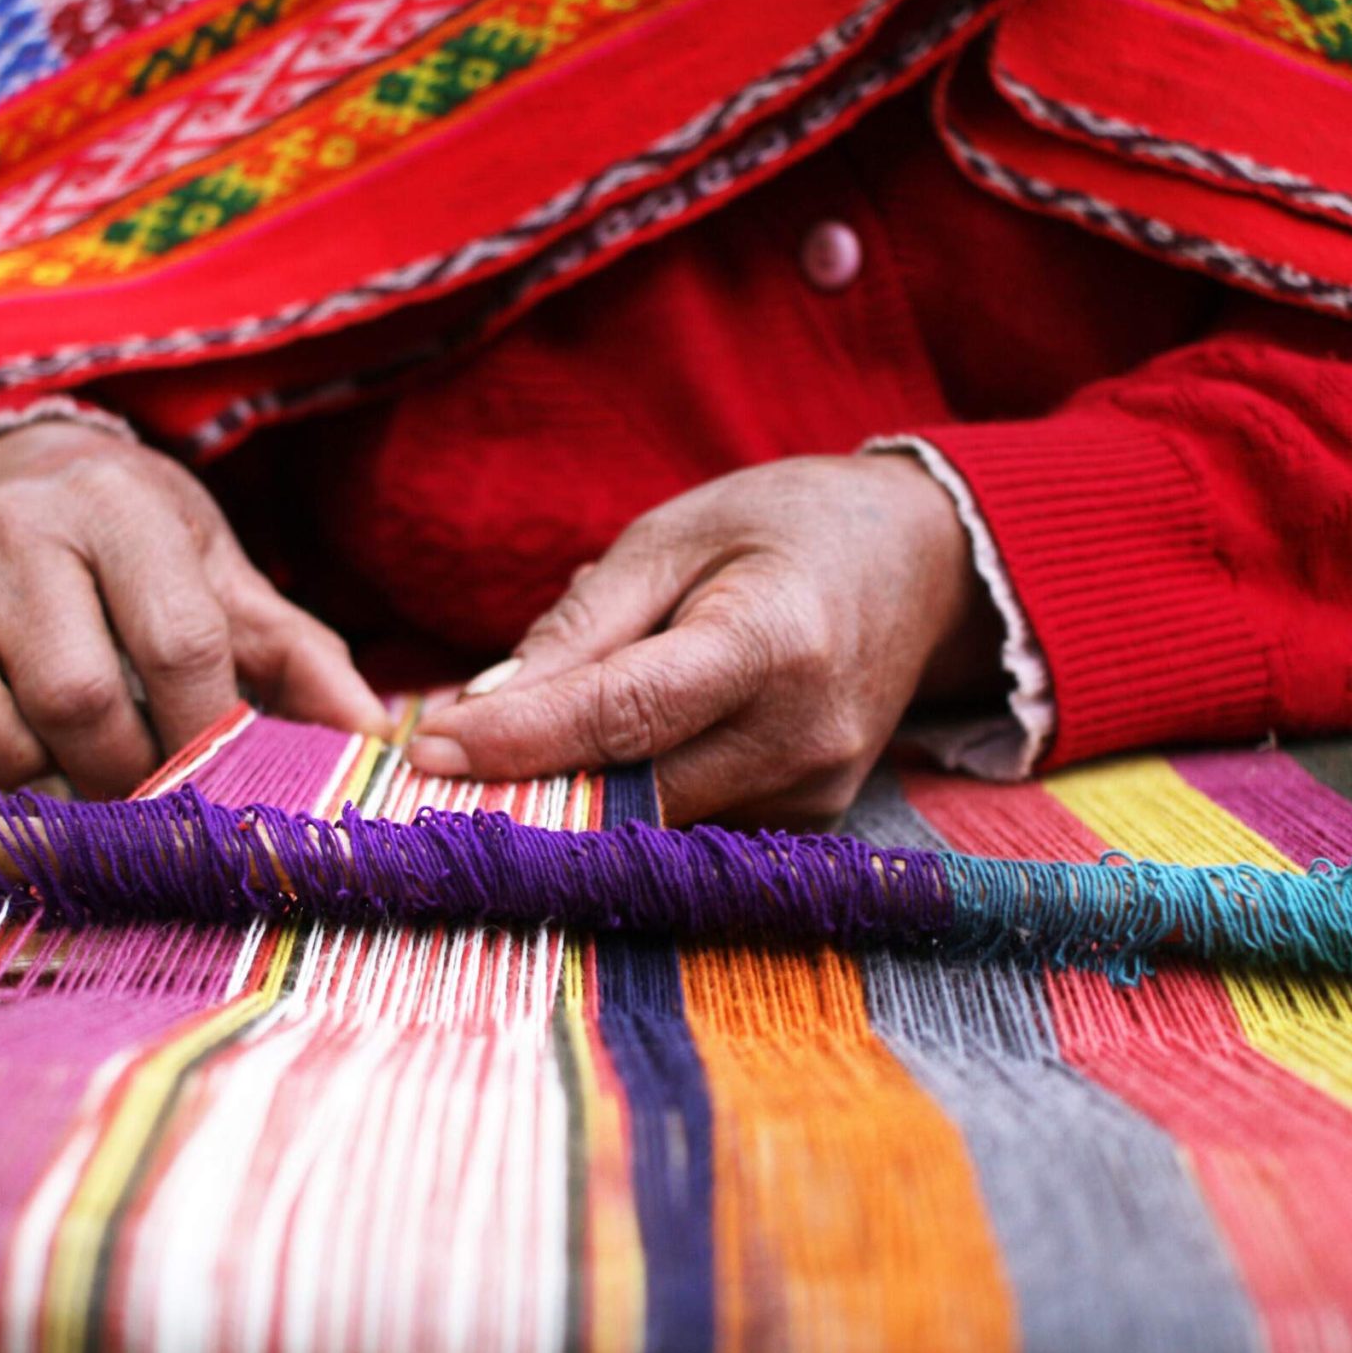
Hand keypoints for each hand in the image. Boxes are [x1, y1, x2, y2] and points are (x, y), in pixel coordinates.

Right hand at [0, 419, 385, 805]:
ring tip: (62, 792)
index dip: (209, 738)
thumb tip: (380, 746)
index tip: (233, 796)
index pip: (176, 645)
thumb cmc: (142, 548)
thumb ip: (300, 657)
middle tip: (151, 809)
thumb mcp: (227, 577)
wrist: (23, 471)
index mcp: (123, 514)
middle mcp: (17, 539)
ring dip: (17, 779)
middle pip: (73, 691)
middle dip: (123, 776)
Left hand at [404, 454, 998, 824]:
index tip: (428, 751)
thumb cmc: (787, 528)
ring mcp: (815, 792)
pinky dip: (628, 797)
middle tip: (431, 770)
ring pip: (653, 821)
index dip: (520, 741)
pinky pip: (689, 824)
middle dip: (526, 785)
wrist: (923, 565)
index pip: (624, 716)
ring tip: (516, 745)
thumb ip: (584, 623)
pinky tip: (599, 757)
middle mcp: (803, 737)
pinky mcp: (810, 821)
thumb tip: (485, 705)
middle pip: (631, 792)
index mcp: (773, 643)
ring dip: (572, 795)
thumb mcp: (675, 533)